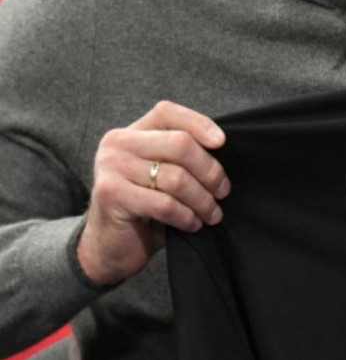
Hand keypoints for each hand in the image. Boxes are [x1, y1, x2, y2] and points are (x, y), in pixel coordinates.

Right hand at [77, 101, 229, 284]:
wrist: (110, 246)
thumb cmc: (145, 208)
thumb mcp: (162, 175)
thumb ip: (180, 157)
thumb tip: (221, 148)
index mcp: (132, 133)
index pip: (168, 112)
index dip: (199, 124)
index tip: (222, 144)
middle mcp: (117, 143)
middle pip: (180, 144)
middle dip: (210, 171)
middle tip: (222, 192)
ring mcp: (111, 167)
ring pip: (177, 178)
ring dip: (203, 200)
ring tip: (211, 214)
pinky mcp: (111, 195)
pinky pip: (165, 204)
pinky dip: (187, 217)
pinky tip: (192, 223)